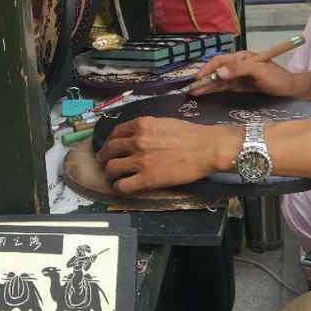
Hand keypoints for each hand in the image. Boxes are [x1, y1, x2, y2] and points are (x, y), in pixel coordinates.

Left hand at [96, 118, 240, 193]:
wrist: (207, 148)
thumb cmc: (191, 134)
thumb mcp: (164, 122)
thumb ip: (148, 128)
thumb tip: (138, 135)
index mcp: (141, 125)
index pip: (115, 132)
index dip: (109, 140)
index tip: (109, 146)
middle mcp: (136, 141)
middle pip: (109, 150)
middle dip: (103, 157)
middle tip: (104, 162)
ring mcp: (140, 161)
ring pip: (112, 168)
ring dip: (109, 173)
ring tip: (113, 177)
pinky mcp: (147, 179)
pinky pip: (123, 185)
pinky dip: (119, 187)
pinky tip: (122, 188)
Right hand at [192, 51, 303, 97]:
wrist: (290, 89)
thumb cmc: (277, 77)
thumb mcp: (259, 70)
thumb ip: (239, 69)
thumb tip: (219, 73)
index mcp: (242, 57)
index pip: (221, 60)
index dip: (208, 68)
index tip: (199, 78)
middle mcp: (238, 65)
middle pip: (217, 71)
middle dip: (204, 79)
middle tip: (191, 89)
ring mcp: (239, 76)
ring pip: (219, 81)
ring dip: (207, 86)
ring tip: (194, 93)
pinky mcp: (241, 86)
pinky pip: (225, 87)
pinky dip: (215, 90)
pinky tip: (205, 93)